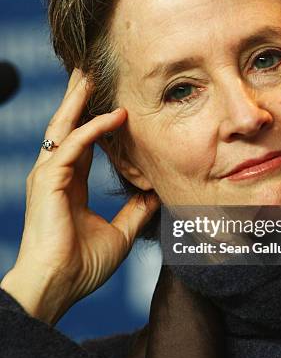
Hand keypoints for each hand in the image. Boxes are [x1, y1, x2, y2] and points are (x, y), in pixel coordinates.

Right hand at [1, 68, 159, 324]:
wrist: (58, 287)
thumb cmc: (82, 266)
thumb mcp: (119, 234)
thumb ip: (134, 212)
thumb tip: (154, 196)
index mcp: (70, 184)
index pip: (83, 141)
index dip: (96, 119)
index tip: (112, 99)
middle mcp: (56, 174)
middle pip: (68, 125)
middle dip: (78, 97)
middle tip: (90, 70)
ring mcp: (49, 174)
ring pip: (64, 125)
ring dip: (79, 98)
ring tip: (90, 72)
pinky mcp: (48, 180)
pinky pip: (74, 144)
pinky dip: (94, 127)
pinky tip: (116, 115)